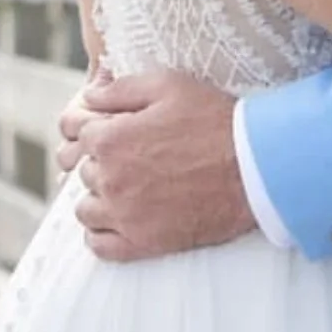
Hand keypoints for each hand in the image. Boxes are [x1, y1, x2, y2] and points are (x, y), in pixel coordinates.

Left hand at [64, 70, 255, 262]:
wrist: (253, 168)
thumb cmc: (213, 121)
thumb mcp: (168, 85)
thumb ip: (120, 89)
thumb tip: (89, 96)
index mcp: (111, 139)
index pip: (79, 133)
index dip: (98, 126)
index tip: (118, 128)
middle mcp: (110, 179)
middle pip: (84, 170)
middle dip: (103, 159)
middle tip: (134, 154)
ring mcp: (124, 215)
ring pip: (85, 209)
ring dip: (99, 196)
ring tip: (127, 186)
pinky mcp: (142, 243)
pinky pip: (100, 246)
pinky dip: (102, 233)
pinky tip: (121, 218)